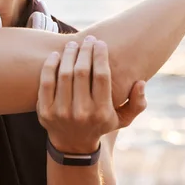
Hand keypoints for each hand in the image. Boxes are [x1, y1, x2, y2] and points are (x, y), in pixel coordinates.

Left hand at [36, 36, 146, 153]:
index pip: (101, 76)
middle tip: (87, 39)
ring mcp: (61, 113)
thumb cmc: (101, 123)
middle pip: (81, 72)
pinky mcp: (44, 111)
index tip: (100, 42)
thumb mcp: (123, 118)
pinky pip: (46, 82)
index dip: (100, 55)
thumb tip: (140, 82)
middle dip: (85, 51)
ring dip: (69, 54)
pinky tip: (56, 55)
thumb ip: (137, 103)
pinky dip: (50, 65)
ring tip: (73, 44)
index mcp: (102, 112)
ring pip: (64, 74)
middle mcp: (81, 113)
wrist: (73, 144)